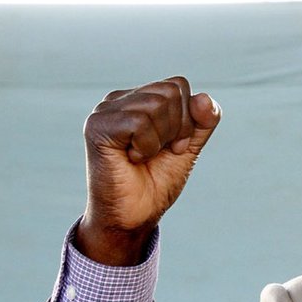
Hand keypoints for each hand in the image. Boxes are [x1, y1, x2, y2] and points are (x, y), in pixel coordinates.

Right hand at [76, 76, 220, 264]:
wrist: (134, 216)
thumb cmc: (156, 182)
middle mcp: (120, 100)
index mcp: (139, 99)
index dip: (187, 119)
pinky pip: (139, 122)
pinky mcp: (97, 126)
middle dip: (177, 129)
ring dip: (160, 140)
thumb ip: (203, 121)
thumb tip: (204, 98)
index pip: (178, 85)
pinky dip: (146, 146)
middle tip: (159, 153)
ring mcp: (105, 111)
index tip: (174, 146)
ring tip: (142, 156)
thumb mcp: (189, 147)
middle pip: (170, 91)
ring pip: (156, 104)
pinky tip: (131, 158)